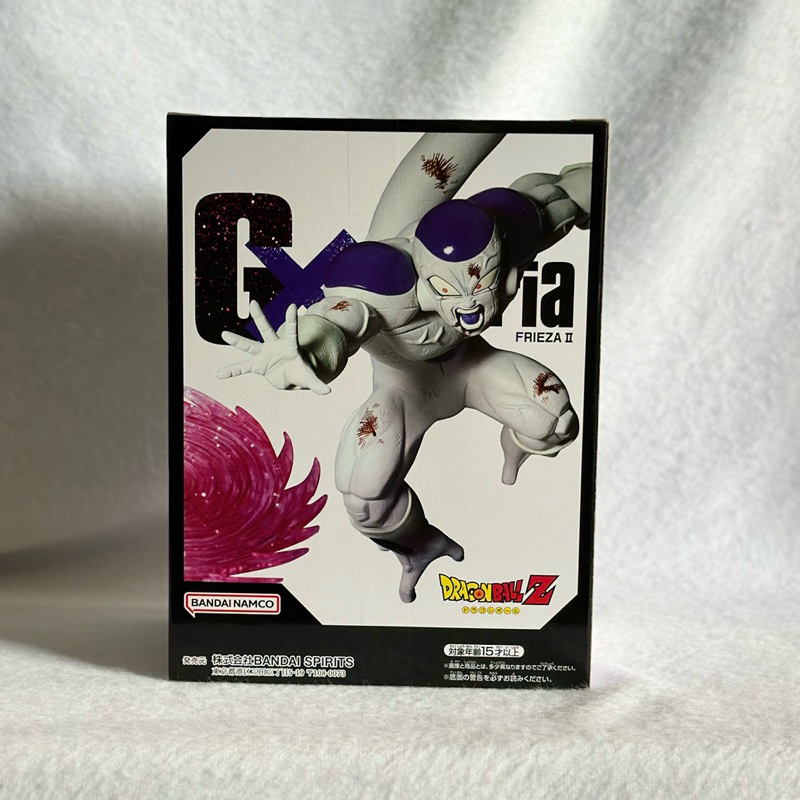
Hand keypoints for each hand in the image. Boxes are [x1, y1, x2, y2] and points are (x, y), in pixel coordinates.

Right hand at [216, 302, 330, 394]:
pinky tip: (220, 374)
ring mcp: (264, 354)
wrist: (291, 376)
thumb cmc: (301, 372)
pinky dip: (233, 371)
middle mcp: (275, 346)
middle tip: (252, 302)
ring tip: (223, 334)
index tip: (292, 306)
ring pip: (250, 345)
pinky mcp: (257, 365)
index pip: (292, 331)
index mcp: (290, 346)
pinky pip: (243, 367)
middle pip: (266, 329)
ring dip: (237, 340)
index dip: (291, 320)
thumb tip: (328, 392)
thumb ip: (317, 384)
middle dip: (259, 317)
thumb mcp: (309, 378)